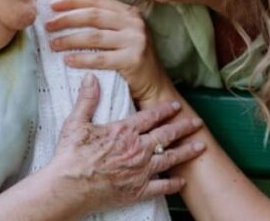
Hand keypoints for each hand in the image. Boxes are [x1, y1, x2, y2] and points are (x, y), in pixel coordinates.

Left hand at [47, 0, 169, 103]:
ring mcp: (135, 40)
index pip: (96, 1)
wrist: (154, 85)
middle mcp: (134, 23)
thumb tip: (64, 14)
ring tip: (53, 44)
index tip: (53, 5)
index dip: (72, 2)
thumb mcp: (122, 34)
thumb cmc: (130, 58)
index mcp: (129, 12)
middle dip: (66, 20)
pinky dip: (81, 59)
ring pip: (93, 37)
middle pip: (92, 16)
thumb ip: (103, 23)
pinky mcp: (133, 59)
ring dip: (69, 40)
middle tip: (48, 26)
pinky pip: (100, 58)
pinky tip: (67, 60)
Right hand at [49, 74, 205, 215]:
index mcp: (124, 131)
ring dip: (186, 151)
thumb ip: (87, 99)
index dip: (165, 109)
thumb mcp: (76, 123)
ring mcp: (141, 171)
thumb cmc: (71, 157)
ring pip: (170, 158)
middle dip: (183, 127)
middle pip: (166, 135)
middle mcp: (138, 149)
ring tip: (200, 146)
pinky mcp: (138, 190)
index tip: (175, 105)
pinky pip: (162, 187)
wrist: (70, 188)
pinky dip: (174, 184)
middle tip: (196, 122)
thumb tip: (91, 78)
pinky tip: (183, 181)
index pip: (150, 116)